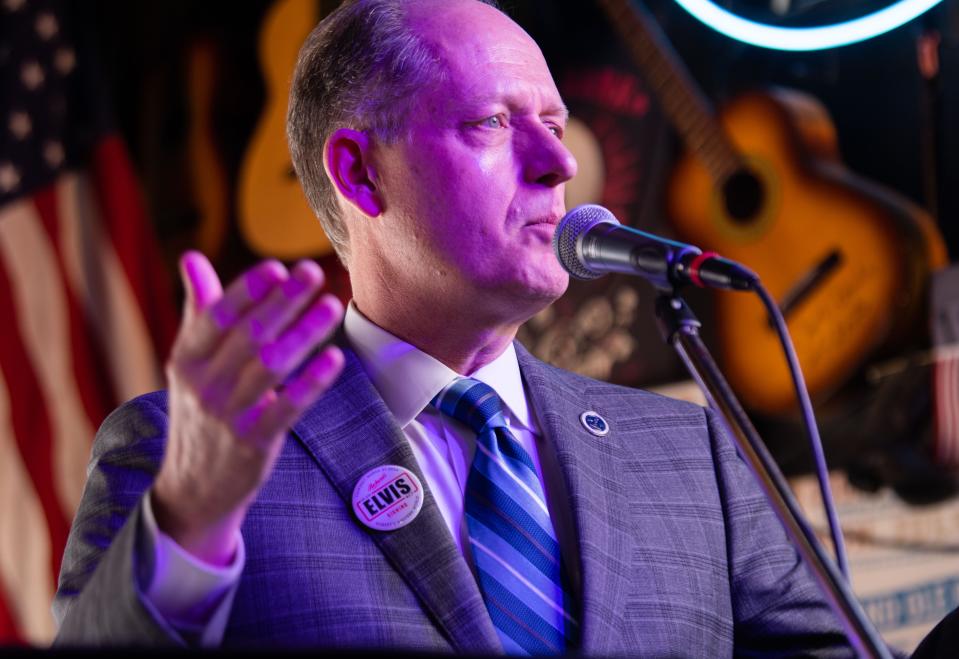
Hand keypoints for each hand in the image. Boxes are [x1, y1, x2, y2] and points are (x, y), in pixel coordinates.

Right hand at [151, 251, 344, 564]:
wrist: (192, 490)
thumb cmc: (198, 413)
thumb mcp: (188, 364)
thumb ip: (198, 310)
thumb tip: (191, 256)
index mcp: (185, 360)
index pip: (216, 316)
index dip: (247, 290)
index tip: (278, 267)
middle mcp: (202, 385)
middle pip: (248, 335)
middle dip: (283, 301)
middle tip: (314, 273)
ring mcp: (227, 416)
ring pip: (270, 366)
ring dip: (303, 333)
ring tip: (332, 306)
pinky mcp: (253, 443)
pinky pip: (287, 408)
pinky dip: (311, 382)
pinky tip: (335, 358)